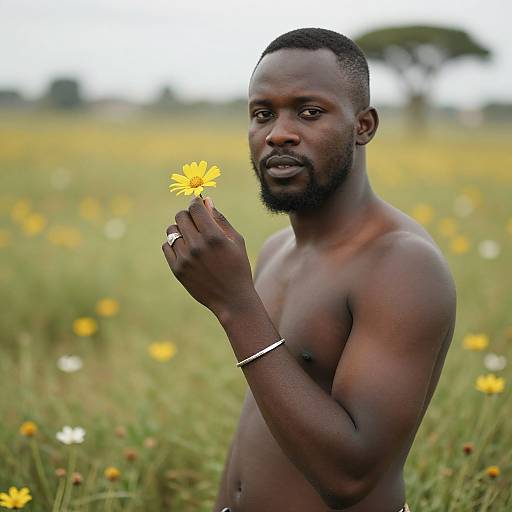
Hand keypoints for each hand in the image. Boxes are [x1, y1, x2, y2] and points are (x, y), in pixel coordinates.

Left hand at [162, 197, 255, 317]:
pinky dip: (174, 244)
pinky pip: (166, 246)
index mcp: (213, 236)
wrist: (232, 299)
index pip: (195, 208)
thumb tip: (206, 200)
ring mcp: (185, 258)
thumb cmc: (238, 266)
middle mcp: (197, 246)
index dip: (196, 203)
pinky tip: (186, 249)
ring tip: (192, 238)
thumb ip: (220, 219)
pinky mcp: (177, 269)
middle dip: (189, 215)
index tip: (198, 204)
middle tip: (197, 223)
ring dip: (181, 230)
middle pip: (181, 216)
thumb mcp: (236, 240)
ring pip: (172, 230)